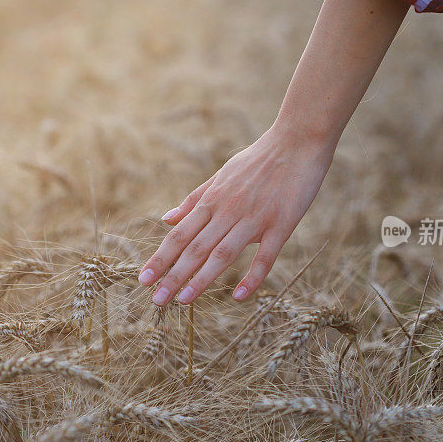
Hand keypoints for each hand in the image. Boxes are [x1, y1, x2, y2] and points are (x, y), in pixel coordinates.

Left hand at [138, 126, 335, 305]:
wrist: (298, 140)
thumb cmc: (258, 159)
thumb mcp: (221, 175)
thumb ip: (194, 199)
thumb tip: (165, 219)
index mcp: (213, 200)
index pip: (181, 234)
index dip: (161, 258)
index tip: (144, 280)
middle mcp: (229, 210)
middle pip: (196, 247)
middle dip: (174, 275)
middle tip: (157, 300)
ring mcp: (255, 218)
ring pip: (223, 253)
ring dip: (202, 279)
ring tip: (183, 300)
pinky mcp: (282, 224)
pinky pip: (265, 256)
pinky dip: (252, 277)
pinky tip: (238, 296)